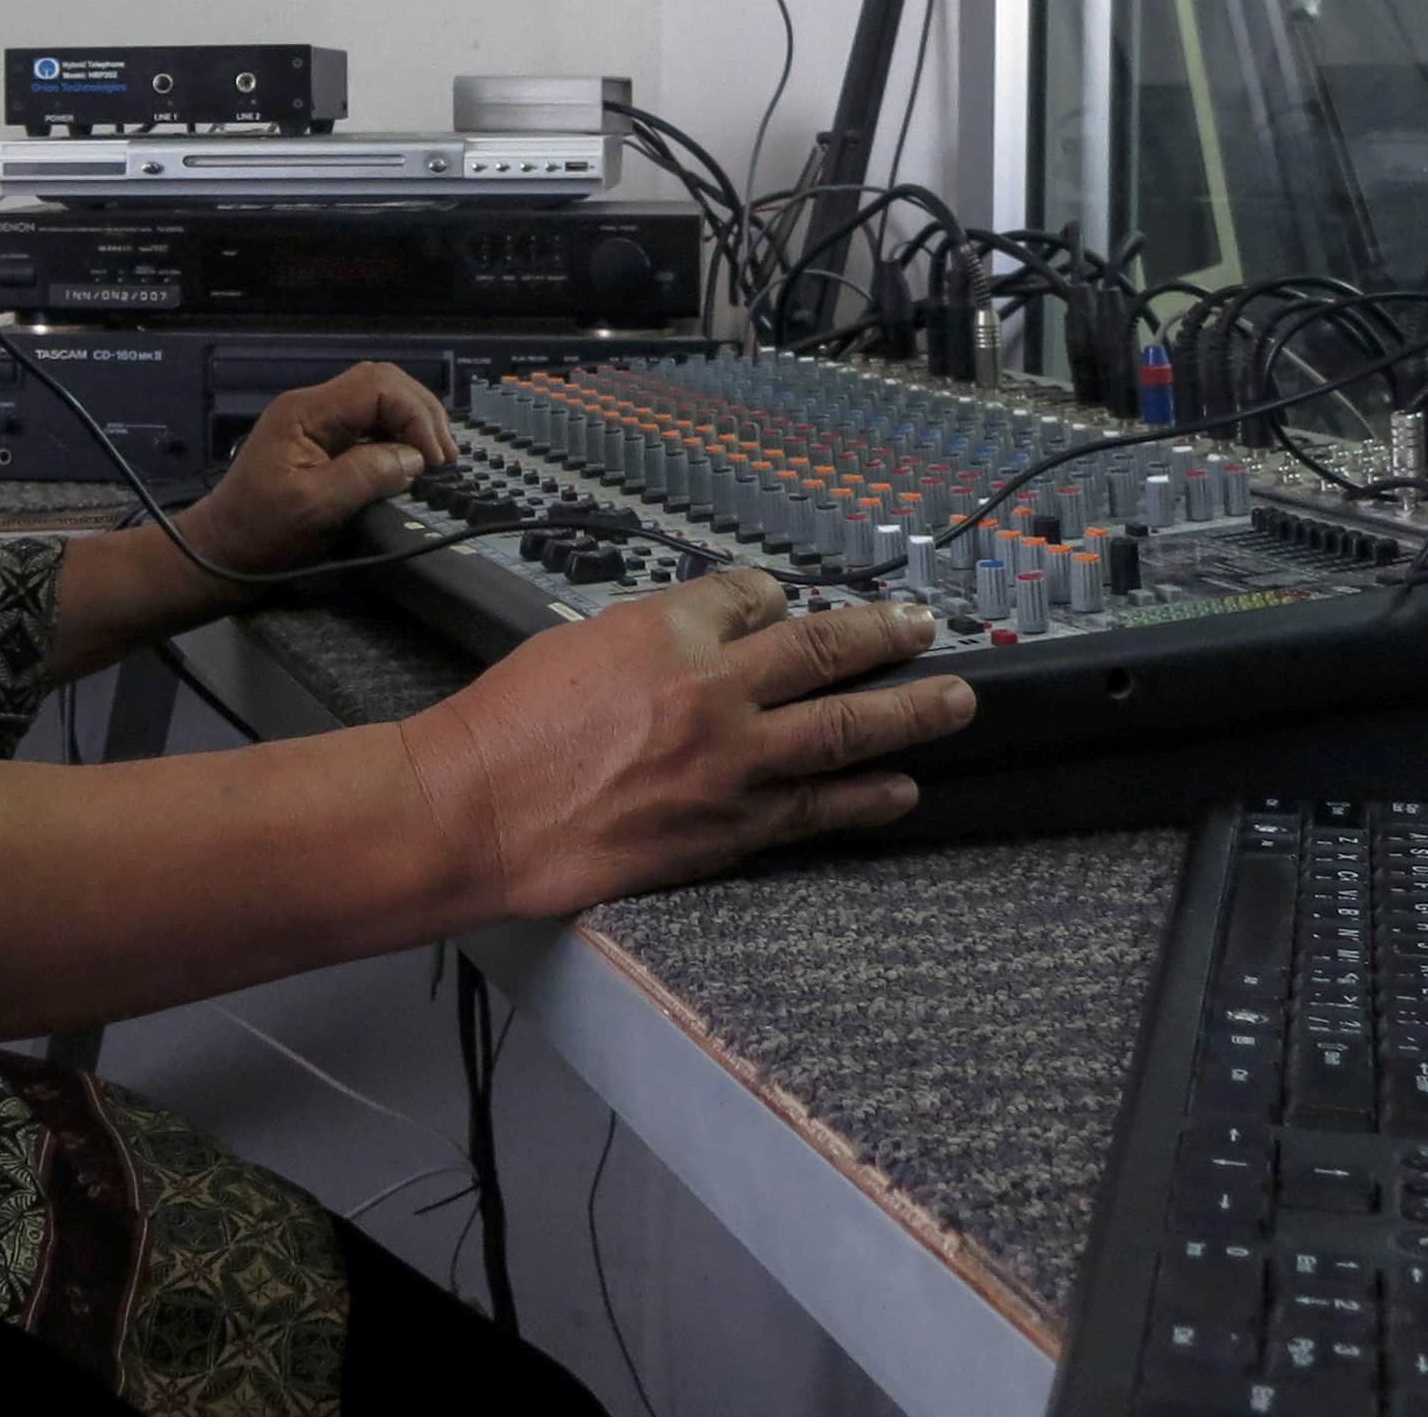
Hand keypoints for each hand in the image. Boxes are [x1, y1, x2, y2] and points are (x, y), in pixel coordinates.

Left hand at [172, 360, 457, 579]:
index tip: (433, 459)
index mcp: (306, 412)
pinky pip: (370, 423)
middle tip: (444, 457)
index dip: (415, 415)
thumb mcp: (314, 508)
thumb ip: (365, 476)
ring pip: (380, 399)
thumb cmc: (259, 534)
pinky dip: (399, 436)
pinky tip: (412, 460)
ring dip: (414, 422)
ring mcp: (317, 423)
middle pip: (383, 382)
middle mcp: (312, 407)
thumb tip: (413, 459)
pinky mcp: (323, 442)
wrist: (221, 554)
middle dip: (421, 413)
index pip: (377, 386)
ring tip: (435, 457)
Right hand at [398, 568, 977, 918]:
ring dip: (909, 714)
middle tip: (924, 630)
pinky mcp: (728, 831)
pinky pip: (818, 810)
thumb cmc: (507, 726)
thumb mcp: (578, 640)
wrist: (475, 813)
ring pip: (845, 731)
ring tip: (952, 703)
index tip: (788, 607)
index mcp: (668, 631)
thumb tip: (709, 637)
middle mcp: (713, 692)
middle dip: (887, 638)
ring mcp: (730, 767)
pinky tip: (899, 791)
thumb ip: (655, 635)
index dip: (776, 598)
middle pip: (827, 651)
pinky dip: (865, 799)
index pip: (754, 596)